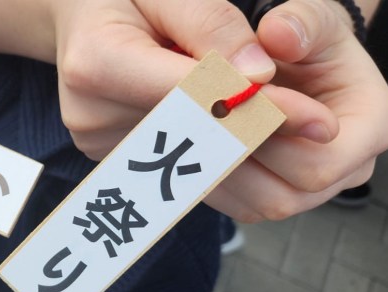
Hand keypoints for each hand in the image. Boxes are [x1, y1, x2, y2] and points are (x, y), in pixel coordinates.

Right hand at [51, 0, 336, 162]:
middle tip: (314, 128)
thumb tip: (260, 76)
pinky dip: (217, 154)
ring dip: (242, 150)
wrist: (80, 18)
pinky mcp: (111, 160)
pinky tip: (234, 130)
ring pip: (189, 164)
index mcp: (95, 62)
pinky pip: (177, 169)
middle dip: (257, 135)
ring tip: (270, 120)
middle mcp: (89, 115)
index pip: (188, 95)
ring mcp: (98, 144)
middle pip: (192, 139)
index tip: (314, 117)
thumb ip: (212, 25)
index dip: (254, 108)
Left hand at [206, 0, 387, 220]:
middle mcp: (345, 170)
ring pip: (256, 206)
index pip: (321, 162)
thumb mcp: (309, 19)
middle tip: (200, 121)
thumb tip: (278, 37)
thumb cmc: (308, 40)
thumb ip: (299, 22)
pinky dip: (210, 179)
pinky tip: (191, 145)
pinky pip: (237, 206)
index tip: (229, 108)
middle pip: (285, 195)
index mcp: (369, 128)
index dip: (271, 142)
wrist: (291, 60)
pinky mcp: (272, 197)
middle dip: (239, 159)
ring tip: (192, 131)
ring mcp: (308, 191)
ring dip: (218, 172)